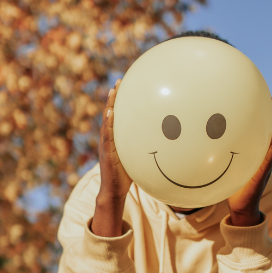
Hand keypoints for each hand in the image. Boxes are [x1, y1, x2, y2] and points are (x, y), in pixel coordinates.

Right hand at [91, 79, 131, 236]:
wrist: (115, 191)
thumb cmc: (127, 176)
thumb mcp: (138, 158)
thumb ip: (145, 148)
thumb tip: (165, 142)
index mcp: (116, 139)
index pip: (119, 117)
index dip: (120, 102)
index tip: (125, 87)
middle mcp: (109, 139)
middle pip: (111, 114)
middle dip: (114, 97)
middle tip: (119, 81)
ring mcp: (107, 145)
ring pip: (108, 121)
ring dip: (110, 105)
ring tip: (114, 91)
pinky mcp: (107, 152)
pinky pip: (107, 136)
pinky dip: (108, 124)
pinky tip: (111, 113)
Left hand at [227, 97, 271, 226]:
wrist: (240, 207)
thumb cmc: (232, 187)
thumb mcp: (225, 167)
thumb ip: (221, 155)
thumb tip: (203, 143)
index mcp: (253, 154)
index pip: (258, 132)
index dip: (260, 117)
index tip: (261, 100)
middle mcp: (260, 157)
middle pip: (268, 132)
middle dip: (271, 116)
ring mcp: (263, 165)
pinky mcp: (262, 174)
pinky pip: (269, 159)